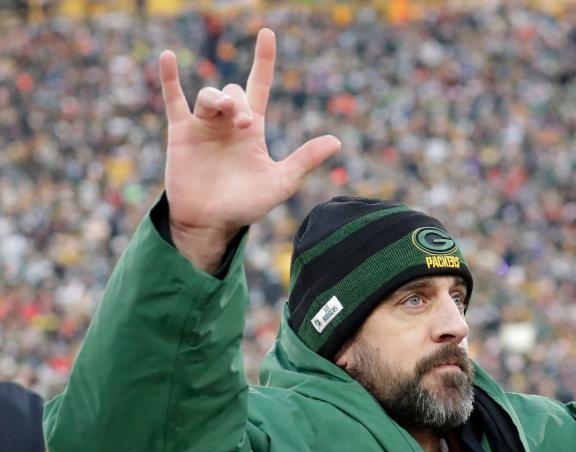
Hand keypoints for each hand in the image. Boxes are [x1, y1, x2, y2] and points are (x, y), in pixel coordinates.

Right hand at [159, 28, 340, 271]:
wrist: (212, 223)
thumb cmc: (247, 205)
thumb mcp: (281, 182)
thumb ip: (305, 159)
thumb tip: (337, 141)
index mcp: (253, 130)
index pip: (258, 86)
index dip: (264, 60)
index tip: (267, 34)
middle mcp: (228, 123)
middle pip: (233, 91)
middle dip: (239, 101)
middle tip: (243, 124)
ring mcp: (204, 126)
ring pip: (209, 94)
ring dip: (217, 99)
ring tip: (224, 114)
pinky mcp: (181, 134)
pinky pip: (174, 99)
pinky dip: (170, 78)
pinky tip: (169, 57)